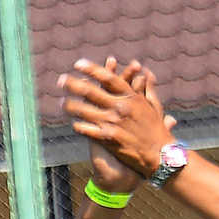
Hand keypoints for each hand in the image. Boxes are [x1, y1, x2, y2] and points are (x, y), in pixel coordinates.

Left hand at [61, 56, 176, 180]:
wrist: (158, 154)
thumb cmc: (156, 129)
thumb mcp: (153, 105)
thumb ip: (147, 87)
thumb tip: (145, 71)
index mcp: (131, 96)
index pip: (108, 78)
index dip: (92, 69)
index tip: (78, 64)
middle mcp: (119, 107)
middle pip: (91, 92)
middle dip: (73, 84)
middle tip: (61, 80)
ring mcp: (112, 123)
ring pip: (84, 111)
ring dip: (70, 105)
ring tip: (60, 101)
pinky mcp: (107, 139)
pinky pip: (86, 130)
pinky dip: (78, 125)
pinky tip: (72, 123)